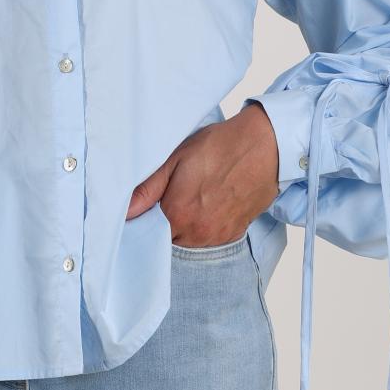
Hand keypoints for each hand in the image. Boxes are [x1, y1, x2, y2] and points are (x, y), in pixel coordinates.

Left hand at [126, 103, 280, 247]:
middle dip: (161, 226)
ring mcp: (216, 236)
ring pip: (186, 243)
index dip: (142, 222)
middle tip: (169, 200)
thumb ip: (147, 189)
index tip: (144, 209)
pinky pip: (208, 241)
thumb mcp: (176, 158)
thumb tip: (125, 212)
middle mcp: (196, 232)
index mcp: (177, 214)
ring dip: (181, 229)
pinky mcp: (233, 234)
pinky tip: (205, 207)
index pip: (146, 234)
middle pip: (166, 241)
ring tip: (189, 201)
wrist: (265, 147)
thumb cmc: (219, 147)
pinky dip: (201, 230)